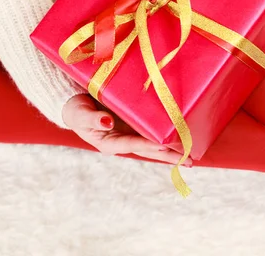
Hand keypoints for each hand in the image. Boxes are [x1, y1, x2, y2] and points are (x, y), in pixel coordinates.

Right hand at [62, 94, 191, 165]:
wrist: (73, 104)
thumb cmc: (75, 110)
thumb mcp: (80, 114)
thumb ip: (93, 119)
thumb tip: (107, 122)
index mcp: (109, 143)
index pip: (132, 144)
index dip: (148, 145)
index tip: (164, 147)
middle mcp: (122, 141)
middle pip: (148, 149)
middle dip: (168, 155)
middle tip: (189, 161)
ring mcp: (129, 134)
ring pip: (153, 144)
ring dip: (171, 150)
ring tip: (191, 156)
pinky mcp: (134, 125)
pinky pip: (152, 132)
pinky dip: (166, 136)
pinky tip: (180, 138)